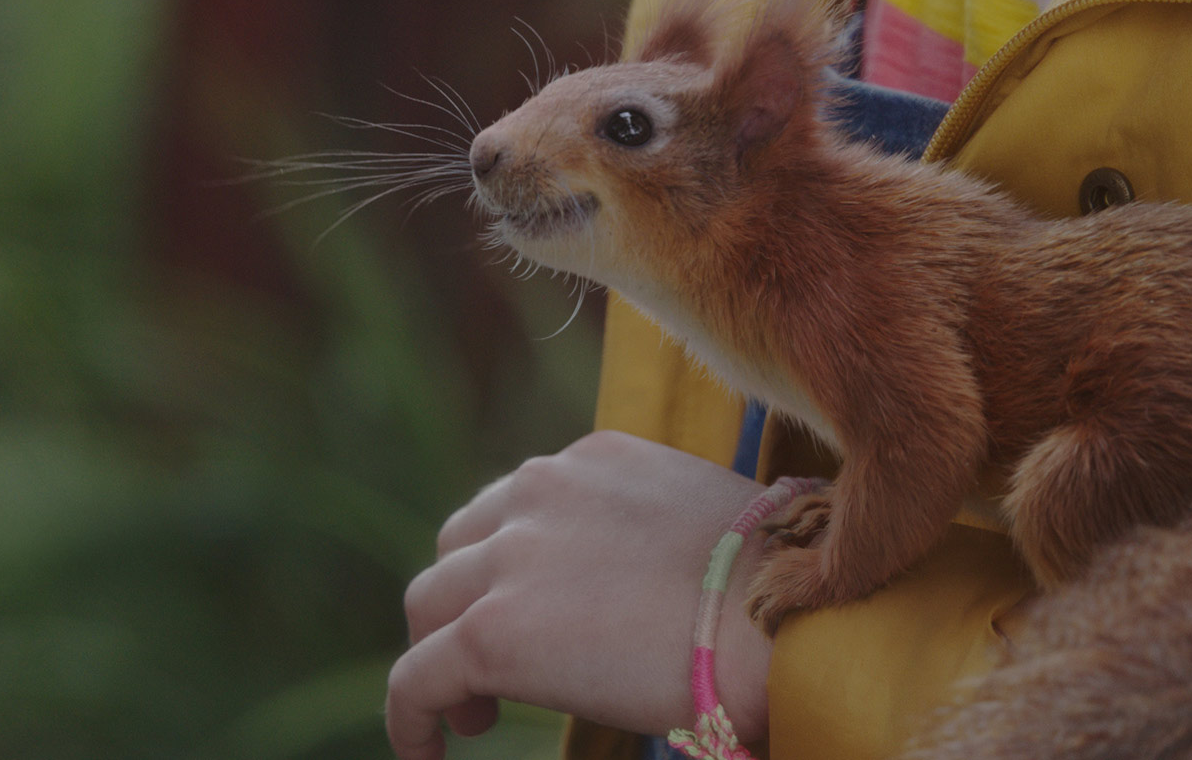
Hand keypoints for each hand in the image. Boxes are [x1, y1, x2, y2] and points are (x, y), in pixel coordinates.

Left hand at [387, 430, 774, 759]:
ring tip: (478, 712)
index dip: (514, 564)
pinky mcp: (489, 631)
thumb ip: (655, 541)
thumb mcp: (708, 528)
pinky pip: (415, 677)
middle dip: (467, 601)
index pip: (522, 503)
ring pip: (428, 604)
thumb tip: (653, 595)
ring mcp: (512, 558)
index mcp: (596, 460)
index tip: (536, 608)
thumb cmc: (778, 595)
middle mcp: (543, 490)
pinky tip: (428, 751)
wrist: (780, 624)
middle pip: (462, 545)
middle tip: (495, 665)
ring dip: (442, 653)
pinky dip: (410, 718)